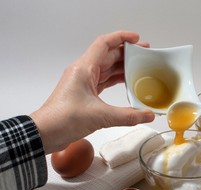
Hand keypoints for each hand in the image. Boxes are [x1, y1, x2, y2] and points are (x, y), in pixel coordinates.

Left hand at [30, 30, 154, 153]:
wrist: (45, 133)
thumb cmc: (63, 118)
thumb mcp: (100, 116)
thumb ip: (128, 116)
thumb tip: (147, 115)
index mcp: (84, 69)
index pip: (104, 44)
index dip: (122, 37)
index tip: (137, 39)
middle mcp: (83, 72)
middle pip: (108, 55)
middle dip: (127, 53)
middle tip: (144, 54)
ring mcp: (83, 83)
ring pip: (106, 69)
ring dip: (122, 67)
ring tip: (139, 68)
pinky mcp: (84, 94)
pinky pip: (103, 81)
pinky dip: (116, 81)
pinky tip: (127, 84)